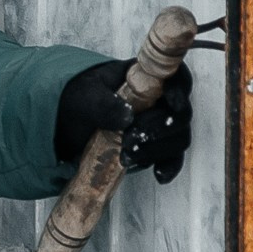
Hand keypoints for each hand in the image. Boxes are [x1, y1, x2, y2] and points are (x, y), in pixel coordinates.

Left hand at [54, 58, 192, 184]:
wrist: (72, 120)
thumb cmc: (82, 97)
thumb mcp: (85, 95)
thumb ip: (103, 103)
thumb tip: (126, 116)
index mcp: (147, 76)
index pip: (176, 77)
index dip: (179, 88)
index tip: (170, 101)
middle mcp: (160, 100)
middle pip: (180, 113)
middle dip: (159, 127)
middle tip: (129, 137)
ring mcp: (160, 125)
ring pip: (177, 137)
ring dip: (156, 149)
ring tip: (126, 156)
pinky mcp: (156, 146)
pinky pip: (172, 158)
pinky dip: (168, 166)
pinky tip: (158, 175)